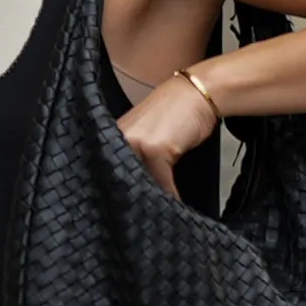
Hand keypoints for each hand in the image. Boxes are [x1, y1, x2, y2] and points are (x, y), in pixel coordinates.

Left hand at [116, 66, 218, 197]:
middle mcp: (120, 137)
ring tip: (159, 208)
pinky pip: (162, 181)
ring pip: (142, 182)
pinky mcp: (156, 149)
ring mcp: (137, 142)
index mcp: (115, 133)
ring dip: (153, 197)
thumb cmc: (176, 113)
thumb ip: (136, 155)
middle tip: (141, 211)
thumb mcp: (149, 135)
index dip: (119, 187)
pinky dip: (171, 193)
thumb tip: (135, 187)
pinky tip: (175, 201)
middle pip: (123, 177)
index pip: (109, 168)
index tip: (126, 203)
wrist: (197, 93)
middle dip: (134, 196)